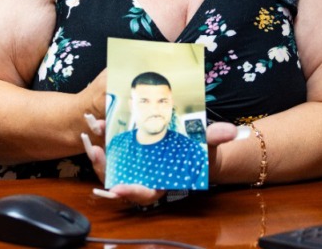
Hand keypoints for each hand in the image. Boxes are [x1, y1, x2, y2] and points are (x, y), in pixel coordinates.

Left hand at [82, 121, 240, 207]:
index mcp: (163, 181)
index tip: (119, 188)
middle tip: (97, 154)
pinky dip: (102, 141)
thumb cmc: (199, 148)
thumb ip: (214, 137)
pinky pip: (111, 151)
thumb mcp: (206, 142)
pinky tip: (95, 127)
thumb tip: (231, 130)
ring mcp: (133, 165)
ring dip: (99, 155)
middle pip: (121, 181)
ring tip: (91, 138)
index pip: (146, 193)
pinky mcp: (126, 151)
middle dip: (106, 170)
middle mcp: (144, 176)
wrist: (191, 142)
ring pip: (112, 166)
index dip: (132, 193)